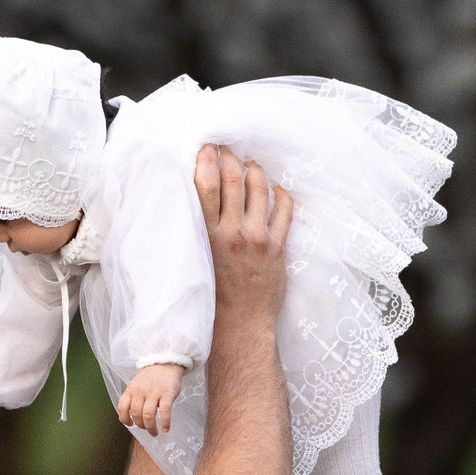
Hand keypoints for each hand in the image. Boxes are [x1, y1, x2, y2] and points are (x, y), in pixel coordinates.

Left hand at [118, 362, 186, 436]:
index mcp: (131, 390)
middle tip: (146, 429)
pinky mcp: (167, 394)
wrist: (166, 362)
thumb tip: (131, 416)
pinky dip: (165, 423)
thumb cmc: (151, 377)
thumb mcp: (136, 384)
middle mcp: (140, 391)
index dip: (124, 419)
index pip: (122, 407)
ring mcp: (154, 392)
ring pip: (149, 415)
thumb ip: (132, 398)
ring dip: (151, 428)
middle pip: (136, 414)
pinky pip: (165, 412)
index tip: (130, 424)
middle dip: (141, 426)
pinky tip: (166, 429)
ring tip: (154, 432)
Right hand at [195, 142, 292, 323]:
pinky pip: (285, 210)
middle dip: (230, 157)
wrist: (240, 327)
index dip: (206, 160)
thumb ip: (195, 236)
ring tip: (250, 165)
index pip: (205, 186)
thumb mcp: (194, 263)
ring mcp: (259, 238)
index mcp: (207, 237)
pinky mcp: (277, 247)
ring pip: (260, 189)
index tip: (206, 147)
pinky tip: (277, 188)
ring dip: (254, 170)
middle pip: (233, 180)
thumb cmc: (211, 301)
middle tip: (227, 148)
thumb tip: (190, 210)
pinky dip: (282, 194)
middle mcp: (233, 233)